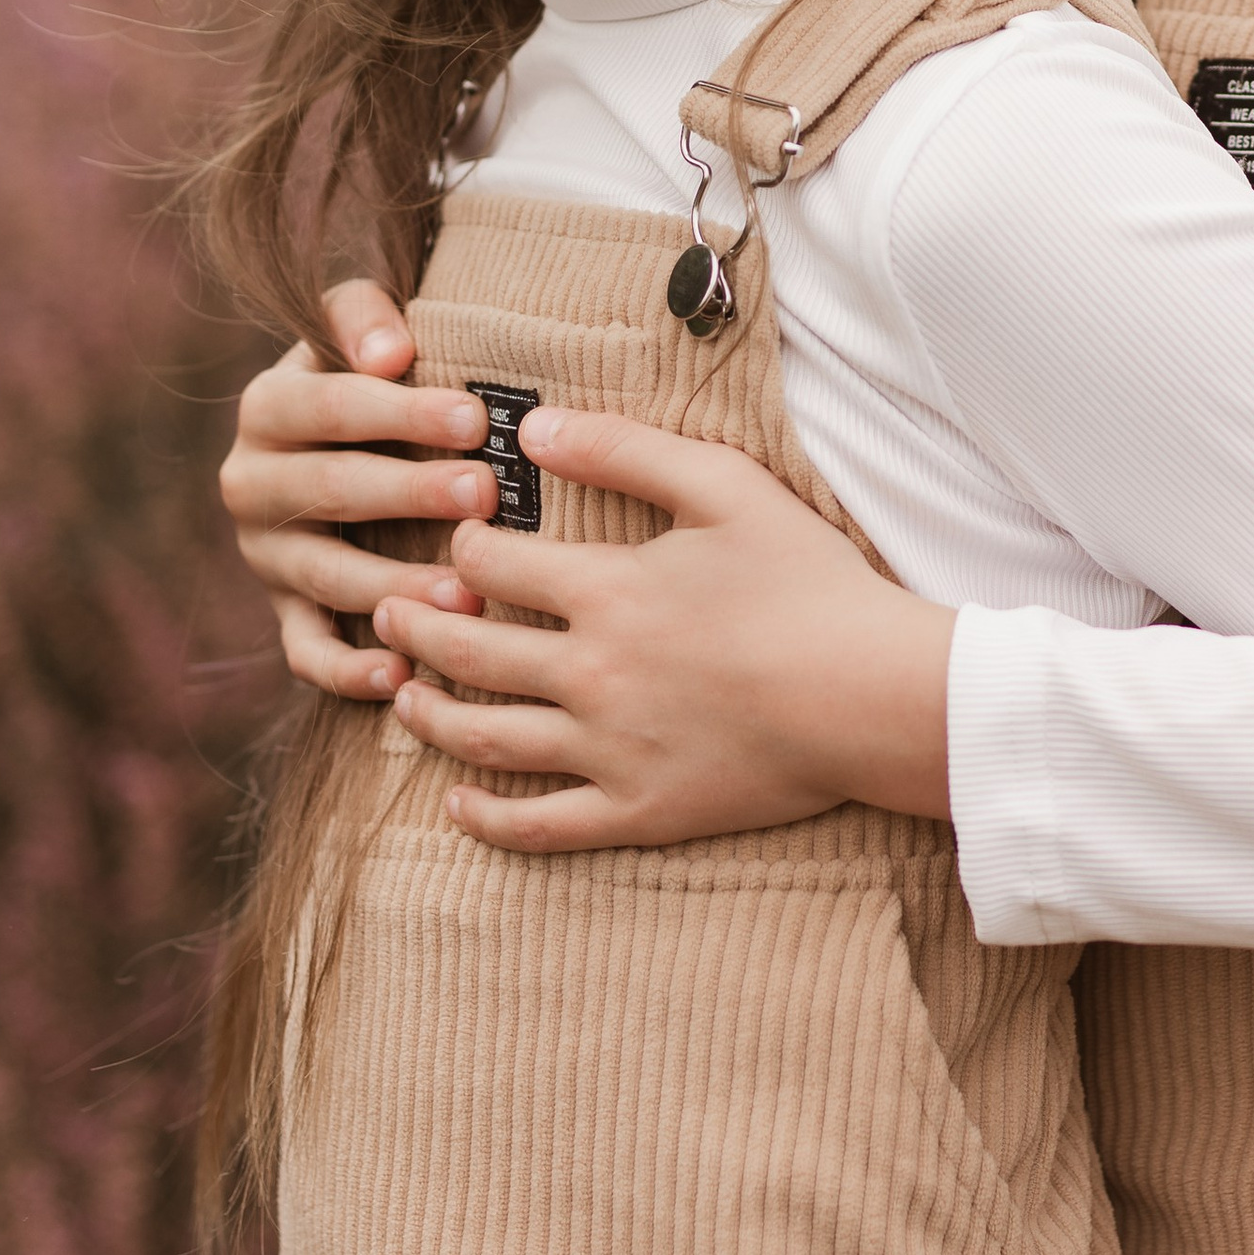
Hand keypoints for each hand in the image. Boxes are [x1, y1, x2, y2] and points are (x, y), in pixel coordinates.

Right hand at [218, 276, 497, 699]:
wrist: (334, 433)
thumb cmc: (369, 369)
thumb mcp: (354, 324)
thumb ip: (361, 316)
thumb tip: (393, 353)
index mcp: (267, 409)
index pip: (330, 407)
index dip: (401, 413)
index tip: (474, 417)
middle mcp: (251, 484)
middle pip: (333, 492)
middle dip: (410, 494)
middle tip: (484, 494)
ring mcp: (267, 555)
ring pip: (328, 577)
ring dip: (396, 588)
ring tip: (467, 594)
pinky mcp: (284, 611)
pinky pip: (307, 652)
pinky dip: (349, 672)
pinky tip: (404, 676)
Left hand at [375, 404, 958, 850]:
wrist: (868, 693)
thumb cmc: (807, 583)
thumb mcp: (725, 486)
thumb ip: (626, 449)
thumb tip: (537, 429)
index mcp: (606, 589)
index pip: (496, 564)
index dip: (464, 547)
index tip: (459, 540)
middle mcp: (589, 673)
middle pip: (469, 650)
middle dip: (415, 626)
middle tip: (385, 610)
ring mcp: (608, 749)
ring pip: (485, 738)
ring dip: (430, 714)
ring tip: (402, 695)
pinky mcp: (637, 810)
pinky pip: (539, 825)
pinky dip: (486, 818)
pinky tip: (456, 804)